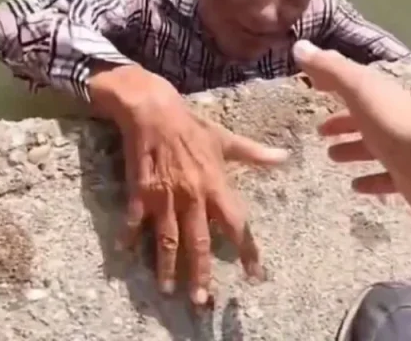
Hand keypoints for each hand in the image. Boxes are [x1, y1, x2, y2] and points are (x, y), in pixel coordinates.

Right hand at [88, 64, 287, 304]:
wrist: (153, 110)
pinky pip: (135, 220)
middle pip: (199, 241)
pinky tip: (125, 254)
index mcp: (216, 184)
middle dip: (201, 272)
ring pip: (168, 239)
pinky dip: (129, 236)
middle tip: (202, 300)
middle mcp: (192, 195)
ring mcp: (165, 196)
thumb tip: (285, 158)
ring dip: (168, 266)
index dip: (247, 249)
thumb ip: (254, 154)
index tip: (254, 273)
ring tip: (169, 289)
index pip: (236, 224)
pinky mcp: (140, 192)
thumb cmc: (193, 125)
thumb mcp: (226, 139)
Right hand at [291, 40, 410, 220]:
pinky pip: (386, 178)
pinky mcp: (409, 178)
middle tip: (319, 131)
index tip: (314, 87)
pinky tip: (355, 186)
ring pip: (374, 147)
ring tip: (331, 156)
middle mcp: (394, 120)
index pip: (357, 85)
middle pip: (366, 118)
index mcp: (383, 96)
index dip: (335, 84)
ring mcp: (403, 149)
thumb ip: (332, 69)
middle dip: (343, 122)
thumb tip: (300, 46)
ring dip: (353, 149)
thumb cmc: (394, 124)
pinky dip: (370, 180)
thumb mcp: (359, 90)